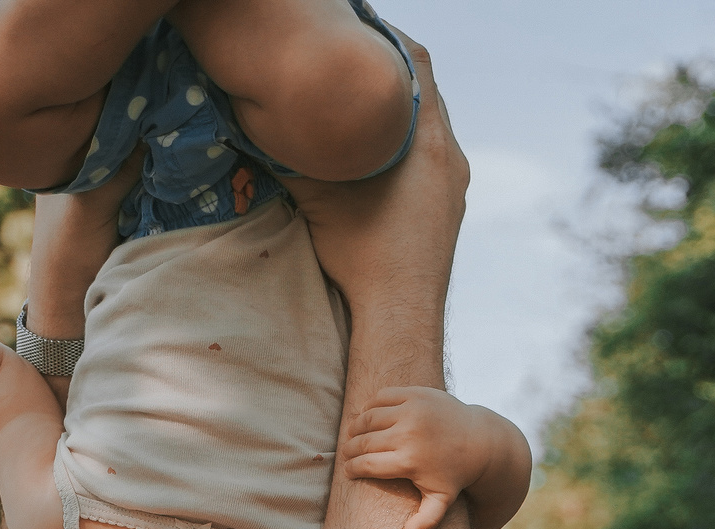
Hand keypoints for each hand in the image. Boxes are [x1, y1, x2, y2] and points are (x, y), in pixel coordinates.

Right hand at [285, 38, 467, 307]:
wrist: (400, 314)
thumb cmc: (362, 255)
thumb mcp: (319, 195)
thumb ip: (296, 155)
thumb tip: (262, 127)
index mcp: (427, 140)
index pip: (415, 63)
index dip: (386, 39)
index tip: (359, 29)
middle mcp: (449, 156)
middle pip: (423, 94)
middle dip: (390, 77)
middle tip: (355, 64)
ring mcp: (452, 186)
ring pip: (427, 130)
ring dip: (398, 115)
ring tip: (362, 111)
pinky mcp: (448, 211)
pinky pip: (429, 161)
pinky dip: (404, 148)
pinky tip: (375, 161)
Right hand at [342, 388, 528, 528]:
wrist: (481, 440)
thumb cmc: (455, 474)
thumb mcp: (442, 500)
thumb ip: (426, 521)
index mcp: (410, 461)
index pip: (366, 464)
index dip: (351, 468)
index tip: (349, 471)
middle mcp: (409, 433)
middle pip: (363, 441)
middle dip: (350, 449)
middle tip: (347, 454)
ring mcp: (412, 410)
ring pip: (367, 416)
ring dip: (356, 427)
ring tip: (354, 436)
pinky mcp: (416, 393)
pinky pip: (380, 397)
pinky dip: (369, 406)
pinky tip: (368, 416)